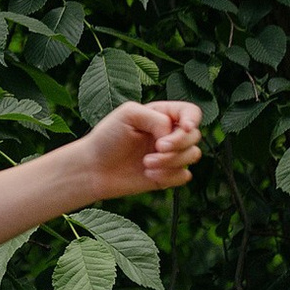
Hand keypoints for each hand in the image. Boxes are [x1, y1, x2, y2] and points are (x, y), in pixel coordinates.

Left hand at [80, 101, 202, 199]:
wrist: (94, 168)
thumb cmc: (107, 137)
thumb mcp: (128, 114)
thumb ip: (156, 118)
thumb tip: (172, 133)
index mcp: (161, 115)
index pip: (191, 112)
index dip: (193, 119)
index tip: (184, 127)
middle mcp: (169, 134)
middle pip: (195, 136)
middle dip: (178, 143)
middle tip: (157, 148)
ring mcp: (170, 155)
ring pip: (192, 155)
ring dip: (171, 160)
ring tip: (146, 163)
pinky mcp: (167, 175)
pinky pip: (184, 176)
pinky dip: (170, 176)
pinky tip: (149, 175)